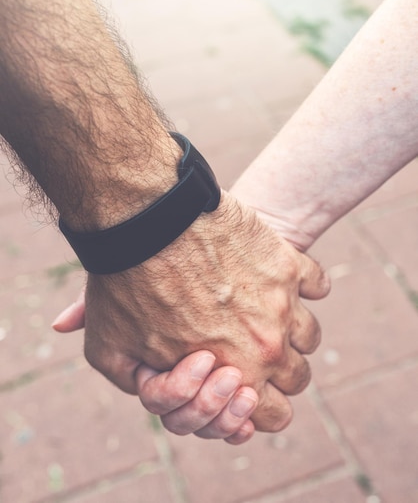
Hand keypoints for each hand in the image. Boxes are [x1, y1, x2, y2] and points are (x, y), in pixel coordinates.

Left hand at [54, 192, 329, 432]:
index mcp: (236, 374)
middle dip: (277, 370)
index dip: (257, 407)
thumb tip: (158, 392)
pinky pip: (317, 283)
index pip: (275, 416)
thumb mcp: (110, 351)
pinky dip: (306, 285)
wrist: (147, 220)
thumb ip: (142, 383)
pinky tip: (280, 279)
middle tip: (250, 347)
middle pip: (298, 377)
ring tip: (262, 311)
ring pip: (309, 333)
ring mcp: (283, 300)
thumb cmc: (125, 285)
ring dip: (290, 328)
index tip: (244, 385)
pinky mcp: (286, 261)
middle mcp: (269, 343)